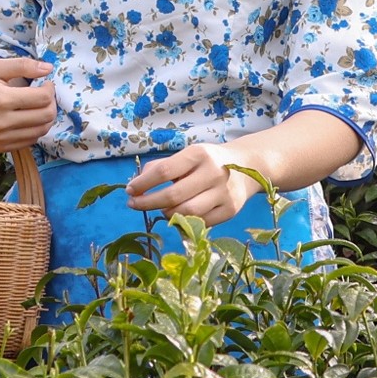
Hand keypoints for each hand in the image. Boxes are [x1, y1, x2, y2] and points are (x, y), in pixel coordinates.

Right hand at [0, 57, 56, 154]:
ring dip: (46, 117)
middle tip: (45, 94)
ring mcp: (1, 138)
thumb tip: (48, 68)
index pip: (42, 98)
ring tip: (38, 106)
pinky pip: (29, 141)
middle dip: (52, 103)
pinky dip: (35, 129)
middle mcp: (2, 122)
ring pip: (41, 131)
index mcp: (2, 99)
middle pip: (46, 116)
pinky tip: (28, 117)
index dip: (50, 89)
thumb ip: (23, 65)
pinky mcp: (0, 147)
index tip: (45, 82)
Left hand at [128, 143, 259, 225]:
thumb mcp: (187, 156)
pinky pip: (200, 223)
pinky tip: (179, 216)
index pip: (163, 172)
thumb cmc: (207, 162)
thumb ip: (161, 167)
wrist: (247, 166)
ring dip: (166, 214)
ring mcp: (223, 193)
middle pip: (172, 196)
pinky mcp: (230, 210)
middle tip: (134, 204)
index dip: (142, 184)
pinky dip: (184, 222)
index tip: (129, 190)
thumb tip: (137, 184)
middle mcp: (213, 173)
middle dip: (147, 203)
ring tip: (161, 209)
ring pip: (186, 213)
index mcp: (199, 154)